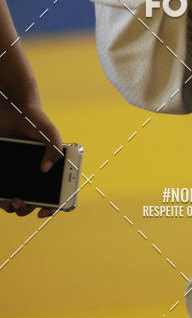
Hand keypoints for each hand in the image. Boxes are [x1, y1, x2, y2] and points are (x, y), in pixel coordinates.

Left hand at [0, 96, 62, 218]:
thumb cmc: (34, 117)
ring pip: (17, 200)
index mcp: (51, 164)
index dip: (54, 205)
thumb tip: (46, 169)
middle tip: (20, 202)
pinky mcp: (4, 170)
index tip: (43, 211)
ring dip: (13, 207)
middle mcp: (36, 171)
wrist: (11, 107)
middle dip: (27, 208)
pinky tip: (1, 198)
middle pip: (35, 200)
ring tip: (9, 201)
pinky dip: (1, 198)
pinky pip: (3, 190)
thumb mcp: (48, 131)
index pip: (57, 191)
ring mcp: (19, 172)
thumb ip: (54, 148)